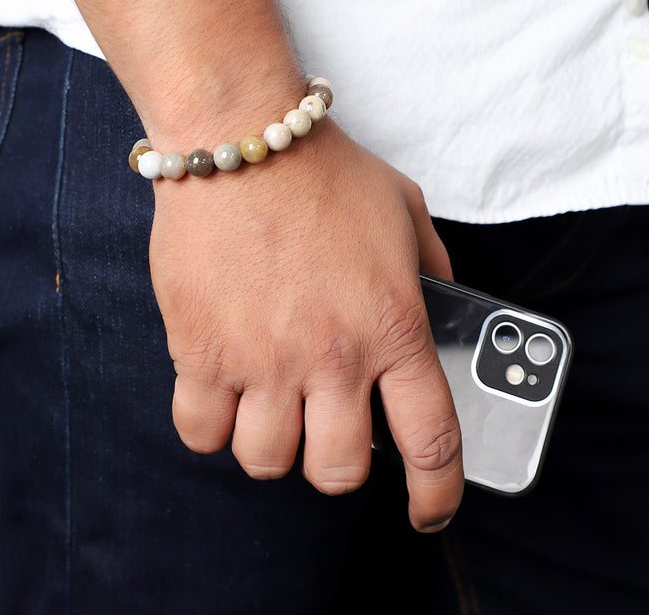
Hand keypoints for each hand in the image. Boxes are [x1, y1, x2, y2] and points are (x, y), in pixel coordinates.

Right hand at [150, 120, 463, 530]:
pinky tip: (223, 394)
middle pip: (339, 471)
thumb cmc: (324, 171)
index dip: (436, 492)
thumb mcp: (404, 209)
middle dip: (338, 466)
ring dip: (274, 444)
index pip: (431, 439)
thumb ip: (434, 266)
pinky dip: (213, 426)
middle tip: (330, 433)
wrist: (241, 138)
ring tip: (272, 406)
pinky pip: (201, 431)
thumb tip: (447, 305)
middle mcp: (332, 357)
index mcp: (393, 326)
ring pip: (267, 461)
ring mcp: (263, 360)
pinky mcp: (201, 352)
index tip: (429, 510)